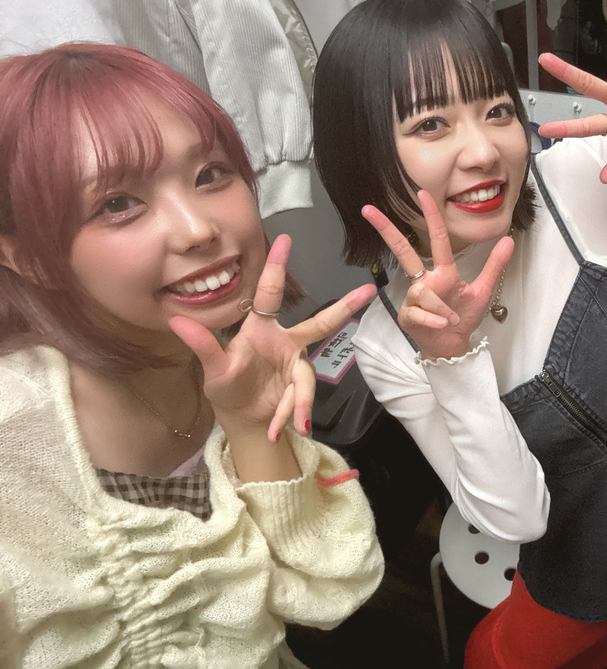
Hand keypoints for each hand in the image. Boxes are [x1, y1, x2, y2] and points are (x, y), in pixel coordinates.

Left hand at [170, 234, 375, 441]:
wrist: (244, 419)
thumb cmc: (228, 387)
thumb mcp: (214, 370)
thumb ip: (202, 346)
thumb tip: (176, 321)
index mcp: (262, 329)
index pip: (270, 293)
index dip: (277, 266)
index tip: (285, 238)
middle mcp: (286, 342)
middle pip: (320, 324)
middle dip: (344, 307)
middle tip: (367, 291)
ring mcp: (297, 365)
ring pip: (305, 379)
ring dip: (298, 403)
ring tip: (294, 425)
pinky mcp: (301, 387)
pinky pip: (299, 401)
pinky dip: (288, 416)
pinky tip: (277, 430)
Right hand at [361, 190, 512, 359]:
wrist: (453, 345)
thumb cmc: (464, 316)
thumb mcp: (483, 291)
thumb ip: (494, 265)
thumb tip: (509, 239)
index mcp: (443, 272)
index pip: (437, 239)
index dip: (431, 216)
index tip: (422, 193)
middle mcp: (425, 281)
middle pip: (402, 250)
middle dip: (385, 229)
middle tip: (368, 209)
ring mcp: (413, 298)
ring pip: (422, 292)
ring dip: (441, 306)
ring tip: (453, 318)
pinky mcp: (408, 315)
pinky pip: (419, 311)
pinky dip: (434, 318)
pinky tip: (442, 323)